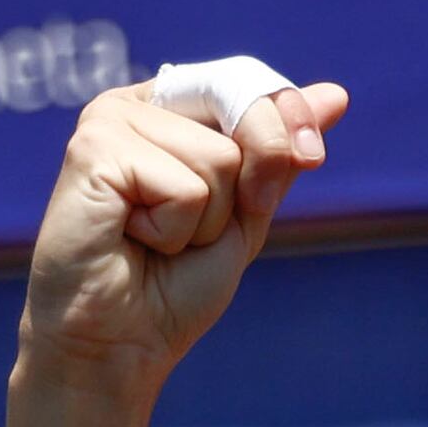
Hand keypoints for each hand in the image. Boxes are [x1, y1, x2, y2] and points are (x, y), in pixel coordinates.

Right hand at [13, 77, 350, 401]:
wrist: (121, 343)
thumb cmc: (174, 285)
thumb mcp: (247, 213)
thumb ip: (280, 154)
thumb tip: (336, 96)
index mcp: (168, 107)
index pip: (248, 83)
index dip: (286, 125)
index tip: (308, 159)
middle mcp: (134, 104)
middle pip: (241, 108)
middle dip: (251, 183)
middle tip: (199, 232)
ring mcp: (106, 121)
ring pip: (219, 157)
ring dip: (206, 221)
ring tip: (157, 239)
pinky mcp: (92, 151)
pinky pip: (186, 188)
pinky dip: (175, 232)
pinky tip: (132, 238)